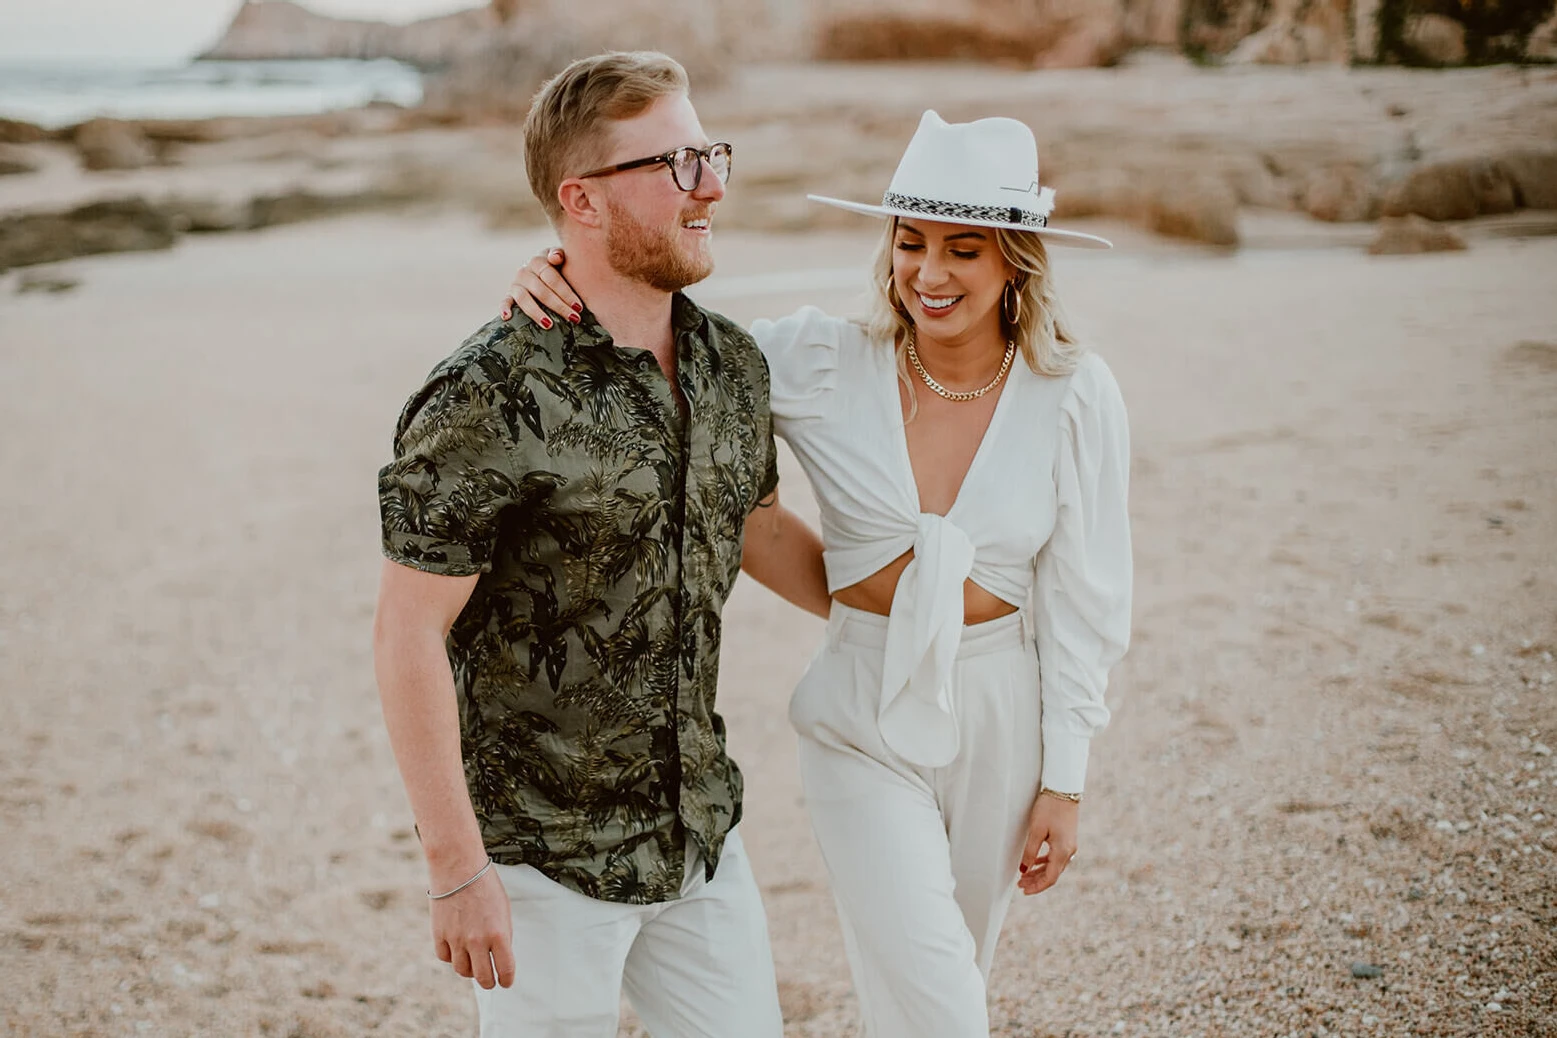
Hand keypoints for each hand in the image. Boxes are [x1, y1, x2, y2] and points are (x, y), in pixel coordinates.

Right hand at [429, 861, 515, 988]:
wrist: (458, 867)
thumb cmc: (485, 885)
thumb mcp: (503, 909)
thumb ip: (502, 935)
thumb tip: (500, 956)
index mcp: (499, 934)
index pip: (505, 970)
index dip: (507, 980)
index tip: (506, 982)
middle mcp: (478, 941)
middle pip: (482, 978)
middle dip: (489, 982)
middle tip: (490, 980)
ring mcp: (456, 940)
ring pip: (462, 970)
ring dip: (469, 970)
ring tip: (473, 962)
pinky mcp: (439, 935)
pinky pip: (445, 958)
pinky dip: (452, 957)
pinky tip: (457, 949)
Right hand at [500, 247, 581, 327]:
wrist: (542, 266)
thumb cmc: (557, 264)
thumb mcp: (560, 256)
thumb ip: (559, 253)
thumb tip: (556, 258)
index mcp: (538, 261)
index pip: (552, 278)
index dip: (566, 293)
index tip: (578, 307)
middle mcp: (524, 272)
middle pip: (541, 291)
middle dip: (558, 306)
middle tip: (573, 318)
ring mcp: (516, 284)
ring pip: (524, 299)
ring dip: (537, 313)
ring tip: (549, 324)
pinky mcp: (509, 295)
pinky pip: (505, 301)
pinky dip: (504, 308)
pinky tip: (507, 317)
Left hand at [1018, 792, 1078, 895]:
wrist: (1064, 790)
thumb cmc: (1049, 807)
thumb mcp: (1036, 830)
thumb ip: (1030, 852)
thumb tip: (1024, 870)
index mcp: (1063, 851)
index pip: (1050, 878)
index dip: (1037, 887)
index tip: (1024, 890)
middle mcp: (1069, 851)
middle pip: (1053, 874)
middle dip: (1036, 881)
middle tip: (1020, 885)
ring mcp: (1070, 846)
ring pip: (1054, 866)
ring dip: (1040, 873)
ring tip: (1024, 877)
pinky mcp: (1067, 839)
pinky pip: (1056, 857)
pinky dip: (1045, 863)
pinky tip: (1035, 864)